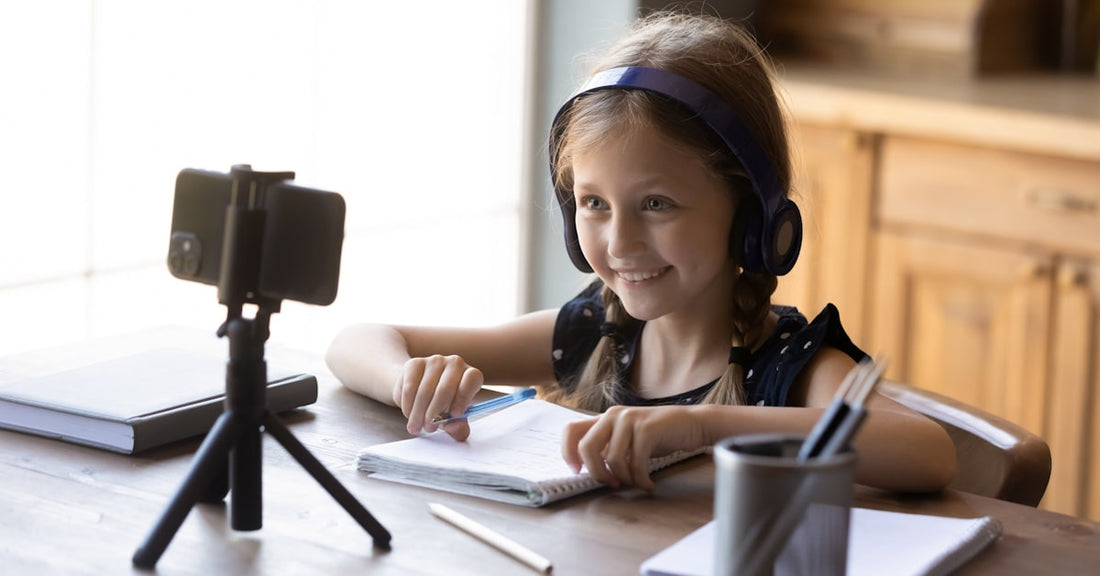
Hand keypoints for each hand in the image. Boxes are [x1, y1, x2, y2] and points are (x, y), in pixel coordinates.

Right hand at [393, 354, 483, 439]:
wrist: (419, 387)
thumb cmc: (443, 404)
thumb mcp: (454, 417)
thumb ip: (459, 425)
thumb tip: (453, 427)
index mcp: (471, 375)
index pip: (472, 379)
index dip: (464, 397)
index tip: (455, 415)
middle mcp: (455, 363)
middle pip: (445, 389)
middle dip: (435, 413)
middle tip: (429, 428)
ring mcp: (434, 361)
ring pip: (425, 391)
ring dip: (419, 413)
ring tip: (417, 426)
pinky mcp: (414, 363)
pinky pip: (410, 388)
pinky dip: (409, 405)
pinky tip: (409, 413)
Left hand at [560, 405, 705, 491]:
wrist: (691, 424)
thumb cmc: (658, 436)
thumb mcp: (627, 441)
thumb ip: (607, 448)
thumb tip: (588, 470)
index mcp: (604, 419)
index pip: (570, 429)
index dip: (567, 452)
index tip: (577, 472)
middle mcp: (613, 415)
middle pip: (586, 446)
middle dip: (596, 472)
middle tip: (611, 484)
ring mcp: (630, 419)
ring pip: (613, 459)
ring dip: (624, 479)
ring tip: (636, 482)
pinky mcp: (647, 428)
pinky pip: (635, 462)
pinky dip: (641, 479)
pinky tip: (649, 484)